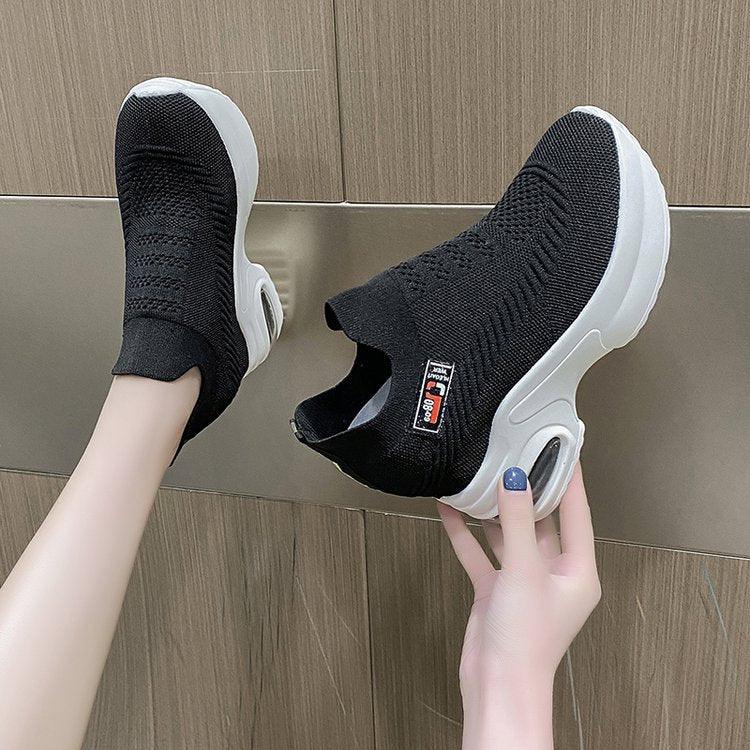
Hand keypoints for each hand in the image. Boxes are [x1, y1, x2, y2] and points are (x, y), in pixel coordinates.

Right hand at [437, 463, 600, 748]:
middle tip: (518, 453)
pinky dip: (467, 533)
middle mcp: (554, 573)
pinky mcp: (496, 590)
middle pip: (543, 520)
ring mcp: (523, 582)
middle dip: (529, 489)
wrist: (496, 686)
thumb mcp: (525, 571)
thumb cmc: (526, 641)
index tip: (562, 446)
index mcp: (578, 571)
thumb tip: (515, 478)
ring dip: (493, 510)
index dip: (569, 478)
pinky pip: (482, 553)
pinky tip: (451, 510)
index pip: (576, 512)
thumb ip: (518, 522)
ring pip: (509, 534)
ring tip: (481, 476)